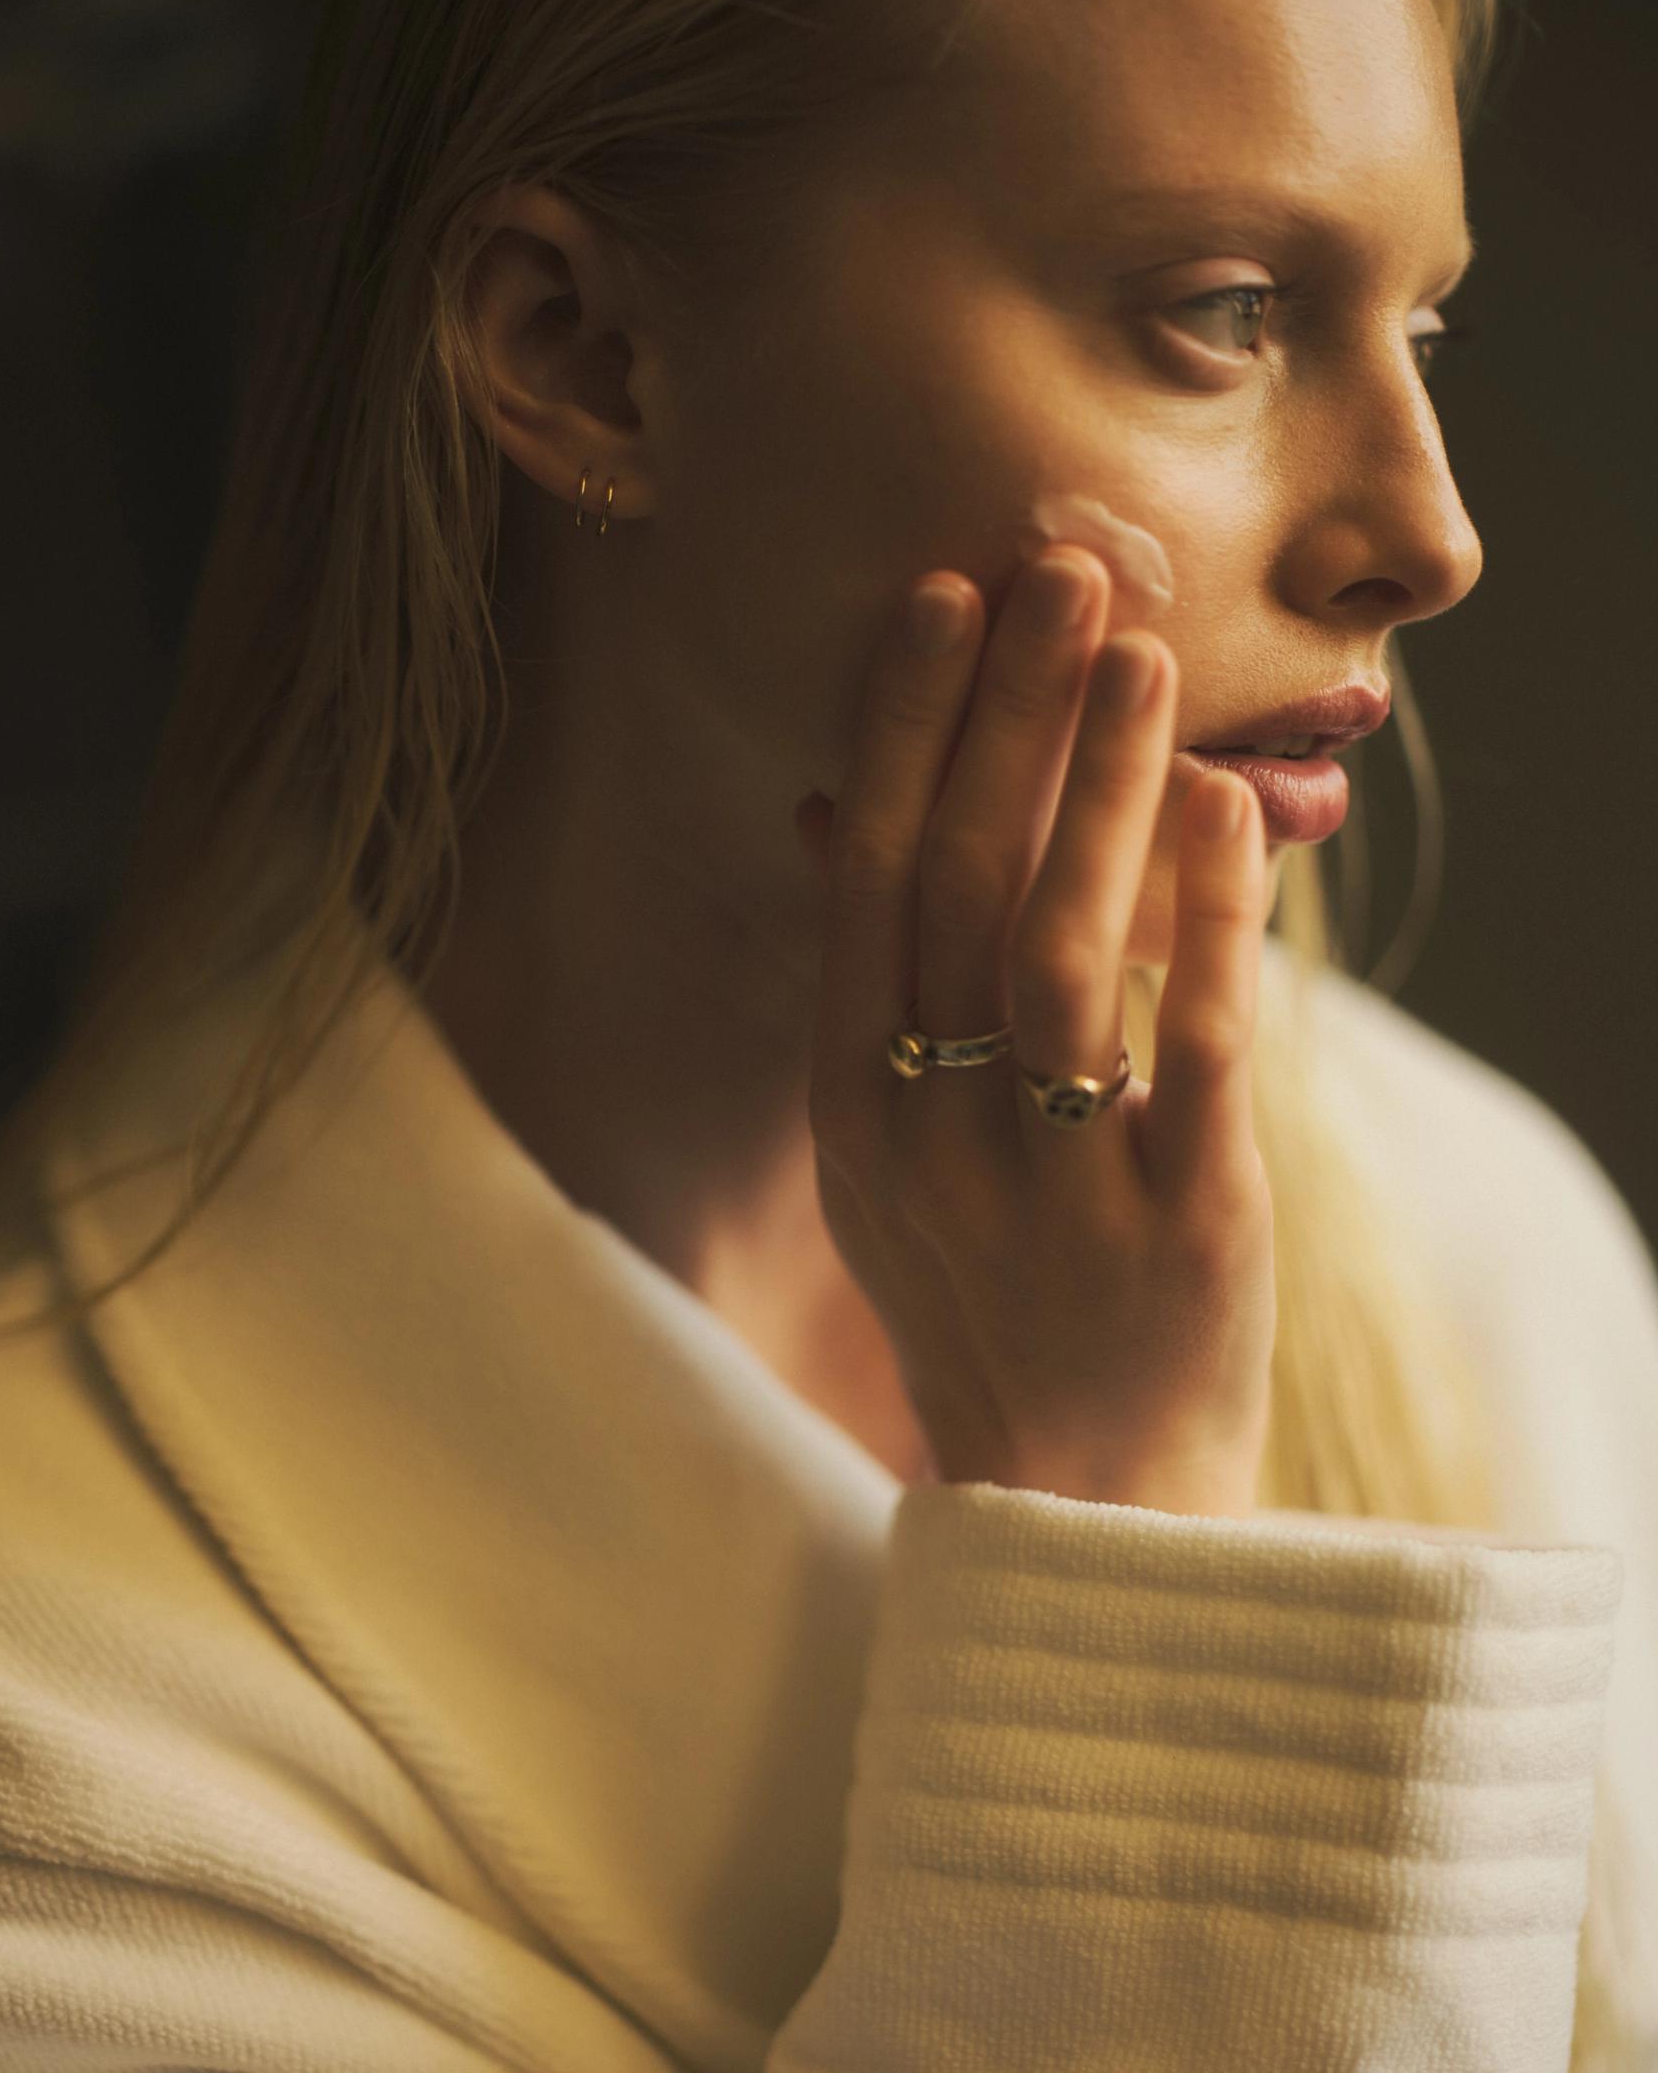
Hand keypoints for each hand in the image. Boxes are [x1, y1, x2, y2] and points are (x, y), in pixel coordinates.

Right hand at [794, 547, 1275, 1518]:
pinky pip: (1194, 1052)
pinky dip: (1211, 923)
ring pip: (1061, 955)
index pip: (870, 885)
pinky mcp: (1179, 1229)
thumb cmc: (989, 1305)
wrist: (1081, 1502)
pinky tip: (1231, 809)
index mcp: (857, 1110)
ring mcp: (1049, 1188)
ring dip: (1098, 792)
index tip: (941, 598)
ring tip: (1144, 657)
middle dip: (1008, 718)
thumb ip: (874, 998)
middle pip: (961, 891)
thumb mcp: (888, 1163)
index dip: (904, 734)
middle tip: (1061, 570)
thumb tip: (840, 814)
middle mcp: (931, 1140)